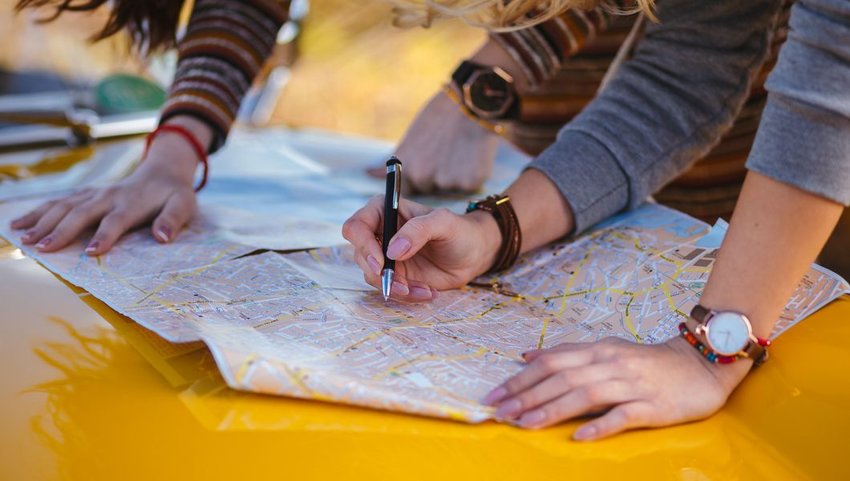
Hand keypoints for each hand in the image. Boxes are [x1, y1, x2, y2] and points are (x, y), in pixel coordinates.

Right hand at [9, 121, 204, 254]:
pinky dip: (38, 211)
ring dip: (43, 221)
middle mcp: (109, 196)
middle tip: (42, 248)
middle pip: (82, 213)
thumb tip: (163, 237)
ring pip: (64, 206)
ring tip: (24, 239)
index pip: (116, 221)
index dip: (104, 236)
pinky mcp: (85, 194)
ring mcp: (94, 193)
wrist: (162, 171)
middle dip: (61, 230)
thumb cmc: (174, 194)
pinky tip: (18, 223)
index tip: (91, 253)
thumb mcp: (183, 205)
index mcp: (132, 202)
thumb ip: (173, 220)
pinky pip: (58, 202)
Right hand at [342, 195, 501, 300]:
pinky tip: (428, 291)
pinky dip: (407, 295)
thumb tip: (393, 250)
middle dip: (380, 274)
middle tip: (403, 285)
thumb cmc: (460, 230)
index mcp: (384, 210)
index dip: (363, 246)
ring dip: (396, 288)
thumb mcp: (444, 223)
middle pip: (360, 256)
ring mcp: (385, 256)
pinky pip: (389, 289)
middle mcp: (379, 233)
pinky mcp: (394, 275)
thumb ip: (419, 230)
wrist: (473, 254)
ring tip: (424, 289)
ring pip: (372, 276)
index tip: (382, 262)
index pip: (356, 227)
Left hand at [394, 91, 499, 192]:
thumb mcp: (411, 138)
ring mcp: (447, 182)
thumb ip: (396, 160)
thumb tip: (370, 173)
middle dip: (438, 176)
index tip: (429, 162)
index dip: (419, 176)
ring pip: (450, 187)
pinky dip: (473, 174)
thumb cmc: (440, 115)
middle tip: (447, 152)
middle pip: (429, 189)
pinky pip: (470, 185)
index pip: (408, 188)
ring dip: (456, 176)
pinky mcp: (470, 183)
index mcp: (407, 167)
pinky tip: (474, 154)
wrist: (471, 103)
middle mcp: (423, 178)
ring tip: (461, 150)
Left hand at [482, 336, 751, 440]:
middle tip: (499, 412)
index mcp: (597, 350)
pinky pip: (622, 416)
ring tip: (525, 424)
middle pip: (562, 379)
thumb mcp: (605, 350)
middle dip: (526, 396)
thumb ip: (568, 354)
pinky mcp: (652, 407)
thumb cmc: (647, 362)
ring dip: (552, 409)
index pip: (551, 363)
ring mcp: (631, 385)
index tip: (494, 396)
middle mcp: (610, 364)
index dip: (520, 380)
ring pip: (585, 396)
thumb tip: (527, 357)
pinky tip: (579, 436)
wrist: (701, 365)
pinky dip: (599, 426)